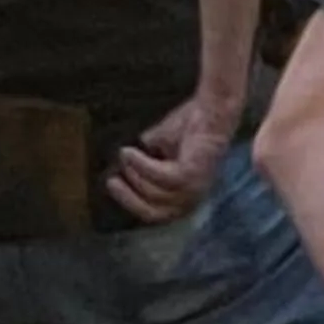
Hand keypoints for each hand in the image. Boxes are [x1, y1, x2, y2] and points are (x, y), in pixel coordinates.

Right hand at [106, 94, 235, 224]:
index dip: (130, 203)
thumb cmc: (187, 128)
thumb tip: (117, 170)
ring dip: (134, 174)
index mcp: (185, 199)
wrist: (212, 109)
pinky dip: (140, 164)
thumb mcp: (158, 151)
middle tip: (111, 181)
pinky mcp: (189, 175)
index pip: (153, 214)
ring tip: (126, 154)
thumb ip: (142, 165)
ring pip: (151, 192)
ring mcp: (192, 190)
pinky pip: (156, 176)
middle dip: (128, 198)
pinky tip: (129, 152)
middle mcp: (191, 200)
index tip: (113, 185)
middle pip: (151, 212)